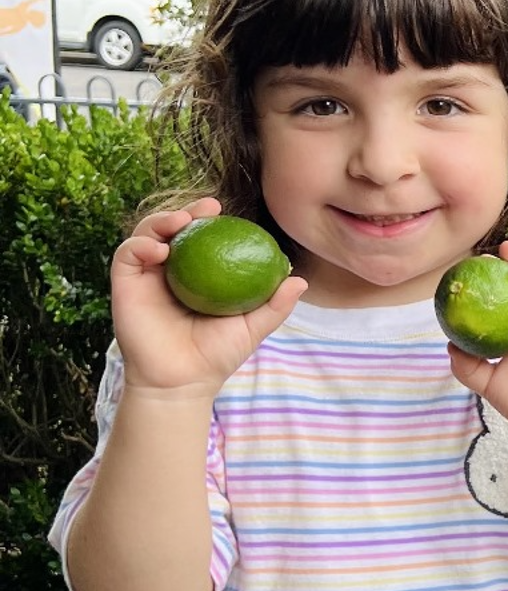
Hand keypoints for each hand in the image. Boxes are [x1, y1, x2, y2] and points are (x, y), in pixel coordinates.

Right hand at [111, 197, 307, 402]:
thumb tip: (300, 280)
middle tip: (206, 208)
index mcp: (198, 274)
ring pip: (147, 233)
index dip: (208, 219)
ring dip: (161, 220)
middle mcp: (171, 270)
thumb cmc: (217, 355)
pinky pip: (127, 255)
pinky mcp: (125, 285)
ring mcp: (146, 276)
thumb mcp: (253, 327)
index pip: (202, 237)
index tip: (221, 210)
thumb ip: (276, 304)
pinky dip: (140, 244)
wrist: (181, 382)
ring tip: (181, 221)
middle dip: (186, 210)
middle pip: (173, 228)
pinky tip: (160, 250)